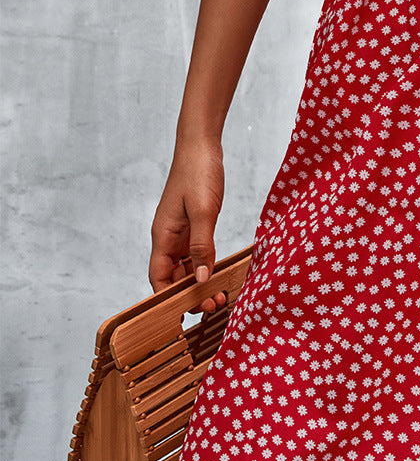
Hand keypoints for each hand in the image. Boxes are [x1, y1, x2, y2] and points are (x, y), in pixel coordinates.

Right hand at [149, 138, 226, 314]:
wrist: (201, 145)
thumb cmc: (198, 173)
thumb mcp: (203, 211)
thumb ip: (201, 245)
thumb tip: (200, 278)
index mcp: (162, 236)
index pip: (158, 278)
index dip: (168, 299)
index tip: (186, 315)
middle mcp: (168, 237)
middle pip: (172, 277)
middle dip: (189, 294)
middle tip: (213, 305)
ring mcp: (180, 231)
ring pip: (185, 266)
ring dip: (198, 282)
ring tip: (219, 295)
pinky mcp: (193, 225)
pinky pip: (195, 253)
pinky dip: (205, 265)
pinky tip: (218, 274)